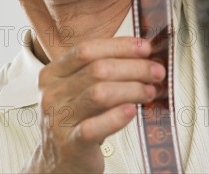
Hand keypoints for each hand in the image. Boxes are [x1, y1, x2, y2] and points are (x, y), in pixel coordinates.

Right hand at [21, 37, 164, 173]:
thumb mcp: (80, 89)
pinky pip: (95, 126)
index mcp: (52, 74)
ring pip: (100, 94)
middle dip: (134, 68)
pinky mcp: (69, 145)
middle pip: (98, 69)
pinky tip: (133, 111)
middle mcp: (51, 94)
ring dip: (132, 89)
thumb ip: (102, 68)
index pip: (87, 50)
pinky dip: (117, 116)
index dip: (119, 46)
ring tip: (150, 91)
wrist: (58, 162)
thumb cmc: (77, 118)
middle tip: (156, 72)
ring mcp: (58, 120)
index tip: (146, 48)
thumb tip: (143, 52)